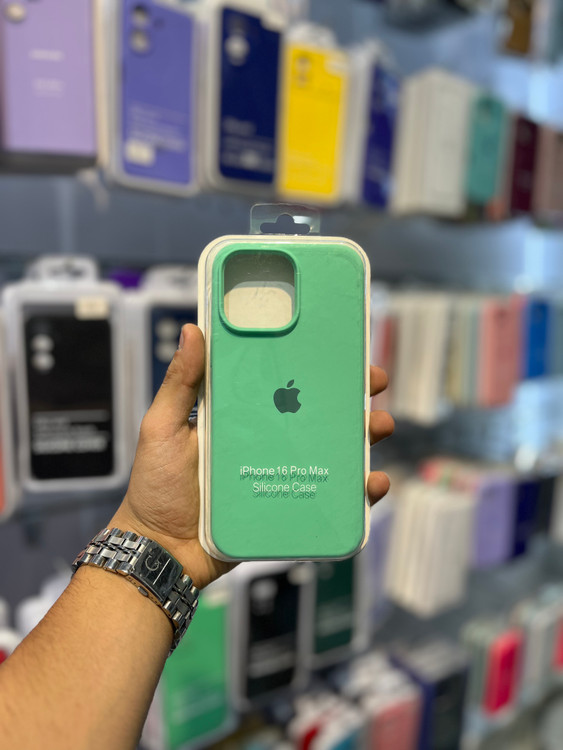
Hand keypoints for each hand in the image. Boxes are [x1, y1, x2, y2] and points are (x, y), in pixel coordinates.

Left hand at [111, 324, 393, 588]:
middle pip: (317, 414)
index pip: (284, 382)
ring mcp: (281, 473)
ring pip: (332, 451)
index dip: (313, 365)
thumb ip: (180, 384)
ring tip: (379, 427)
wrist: (161, 550)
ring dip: (362, 438)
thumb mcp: (163, 428)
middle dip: (351, 397)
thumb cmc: (156, 486)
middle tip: (373, 383)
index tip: (341, 348)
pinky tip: (373, 482)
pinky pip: (330, 498)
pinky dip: (358, 492)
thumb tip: (194, 329)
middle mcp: (266, 440)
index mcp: (241, 415)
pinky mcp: (289, 506)